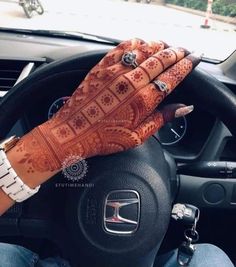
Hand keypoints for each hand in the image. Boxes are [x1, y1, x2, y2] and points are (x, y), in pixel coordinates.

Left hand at [12, 39, 199, 173]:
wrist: (74, 132)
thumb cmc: (105, 137)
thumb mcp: (138, 136)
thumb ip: (162, 118)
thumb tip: (184, 108)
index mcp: (143, 100)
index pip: (171, 77)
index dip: (186, 65)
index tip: (194, 58)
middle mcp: (131, 82)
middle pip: (161, 59)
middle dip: (176, 52)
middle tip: (184, 50)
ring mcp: (115, 72)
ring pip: (144, 50)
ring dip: (158, 46)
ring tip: (166, 46)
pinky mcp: (102, 67)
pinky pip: (122, 48)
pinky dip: (135, 43)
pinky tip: (141, 43)